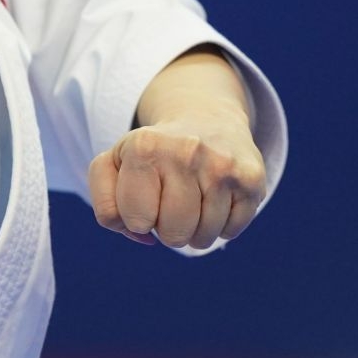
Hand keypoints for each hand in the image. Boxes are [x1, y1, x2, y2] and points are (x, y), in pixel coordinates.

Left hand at [87, 105, 266, 248]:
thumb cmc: (151, 154)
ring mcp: (221, 164)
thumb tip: (142, 237)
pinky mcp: (251, 178)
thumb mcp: (114, 165)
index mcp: (143, 147)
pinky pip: (231, 232)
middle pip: (172, 236)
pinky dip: (221, 225)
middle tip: (171, 200)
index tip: (143, 197)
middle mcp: (185, 151)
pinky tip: (217, 197)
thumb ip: (106, 207)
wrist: (206, 119)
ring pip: (203, 239)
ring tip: (194, 197)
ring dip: (195, 230)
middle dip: (167, 229)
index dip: (137, 219)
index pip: (135, 220)